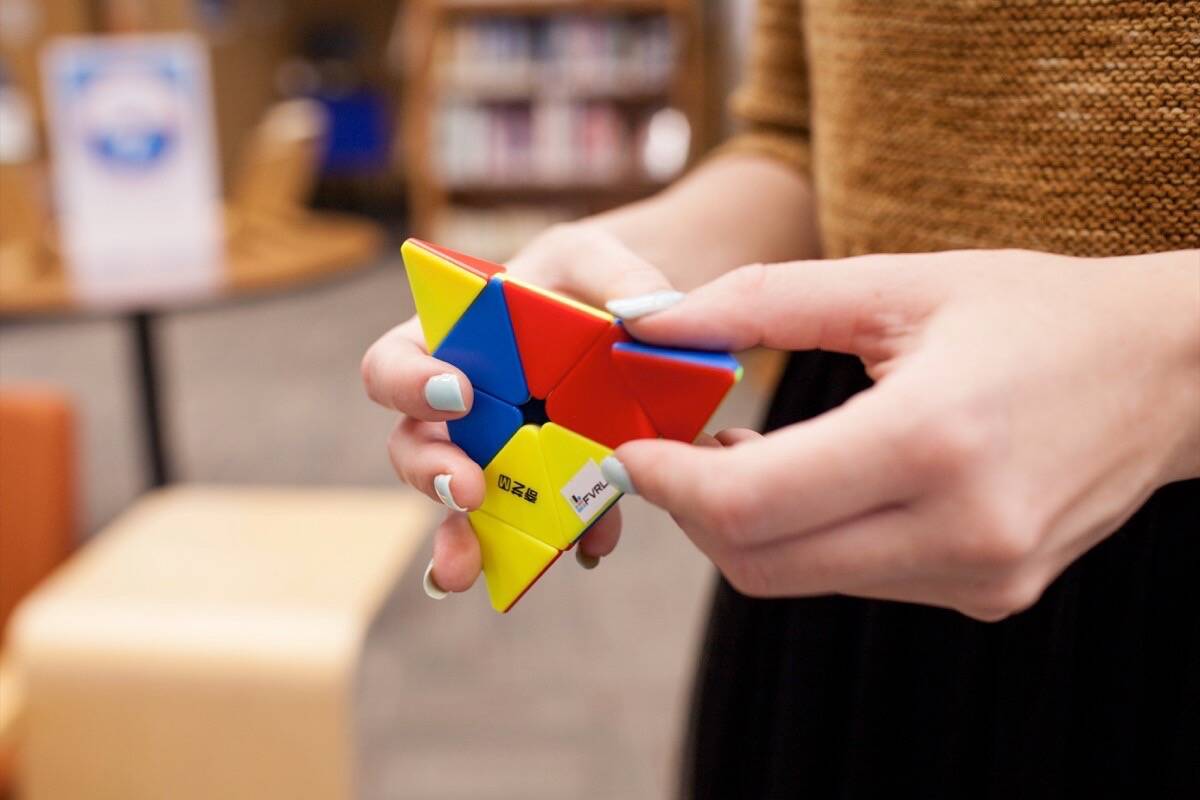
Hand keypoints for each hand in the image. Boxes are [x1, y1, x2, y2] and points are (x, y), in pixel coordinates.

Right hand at [361, 223, 682, 596]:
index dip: (407, 384)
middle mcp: (459, 410)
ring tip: (470, 566)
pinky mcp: (546, 491)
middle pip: (412, 448)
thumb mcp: (595, 258)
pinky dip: (556, 544)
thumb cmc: (587, 280)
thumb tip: (641, 314)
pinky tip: (590, 547)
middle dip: (430, 476)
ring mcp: (497, 456)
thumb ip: (615, 273)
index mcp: (446, 343)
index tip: (456, 393)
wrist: (636, 328)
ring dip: (462, 539)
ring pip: (460, 505)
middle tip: (468, 490)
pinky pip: (535, 529)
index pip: (391, 365)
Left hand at [604, 249, 1199, 619]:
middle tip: (679, 453)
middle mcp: (961, 530)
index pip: (751, 505)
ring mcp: (980, 576)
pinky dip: (812, 538)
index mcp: (934, 440)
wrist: (1170, 374)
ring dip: (751, 527)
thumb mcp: (899, 284)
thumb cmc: (1037, 312)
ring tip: (752, 454)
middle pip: (760, 563)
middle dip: (694, 513)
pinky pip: (859, 581)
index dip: (669, 485)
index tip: (632, 452)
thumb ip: (763, 302)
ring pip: (803, 579)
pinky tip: (822, 480)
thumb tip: (652, 321)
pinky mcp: (988, 595)